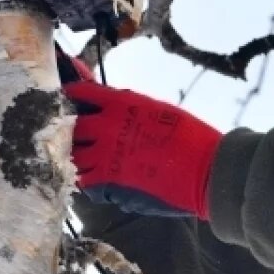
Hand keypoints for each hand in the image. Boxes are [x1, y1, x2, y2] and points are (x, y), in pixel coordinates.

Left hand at [63, 78, 220, 218]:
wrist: (206, 169)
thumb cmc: (192, 137)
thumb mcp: (158, 110)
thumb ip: (130, 108)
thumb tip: (112, 109)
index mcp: (122, 103)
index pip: (82, 92)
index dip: (71, 95)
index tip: (67, 97)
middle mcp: (108, 126)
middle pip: (70, 125)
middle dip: (70, 128)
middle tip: (75, 134)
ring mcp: (106, 154)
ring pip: (73, 154)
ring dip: (76, 155)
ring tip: (87, 158)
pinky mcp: (110, 181)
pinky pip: (85, 181)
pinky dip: (87, 180)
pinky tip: (97, 179)